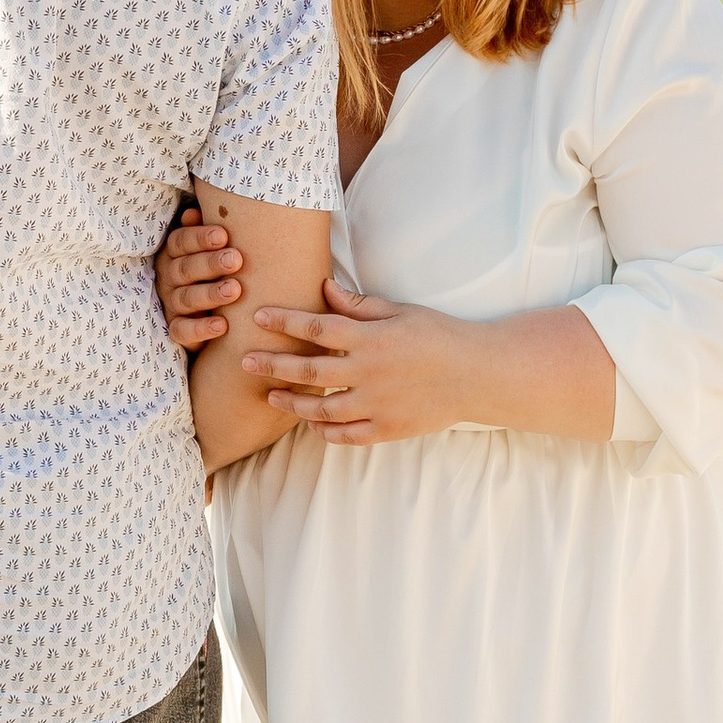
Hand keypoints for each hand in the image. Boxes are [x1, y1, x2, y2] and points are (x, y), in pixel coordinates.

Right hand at [156, 210, 243, 351]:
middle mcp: (169, 277)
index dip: (199, 238)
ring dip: (210, 293)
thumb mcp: (214, 247)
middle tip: (235, 259)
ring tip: (235, 290)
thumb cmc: (217, 267)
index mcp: (175, 253)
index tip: (223, 235)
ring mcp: (171, 304)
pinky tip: (223, 325)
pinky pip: (182, 331)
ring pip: (186, 298)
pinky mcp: (177, 329)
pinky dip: (200, 329)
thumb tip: (193, 213)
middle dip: (210, 263)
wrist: (214, 309)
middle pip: (184, 268)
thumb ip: (210, 229)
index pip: (180, 241)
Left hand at [244, 280, 469, 445]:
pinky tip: (310, 425)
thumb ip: (359, 305)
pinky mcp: (387, 428)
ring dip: (292, 403)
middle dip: (272, 366)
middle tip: (245, 362)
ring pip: (322, 409)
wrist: (477, 375)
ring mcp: (377, 404)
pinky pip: (346, 435)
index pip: (316, 328)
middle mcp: (369, 372)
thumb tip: (324, 287)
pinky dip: (324, 432)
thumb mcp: (400, 311)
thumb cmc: (438, 335)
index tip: (257, 317)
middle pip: (309, 371)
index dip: (283, 321)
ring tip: (272, 396)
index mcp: (371, 338)